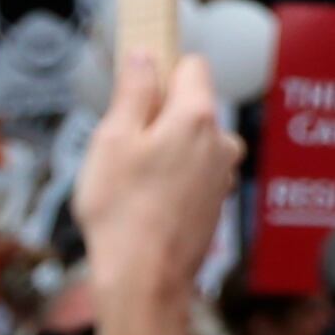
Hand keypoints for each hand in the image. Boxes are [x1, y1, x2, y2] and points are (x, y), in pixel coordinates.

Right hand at [69, 51, 238, 302]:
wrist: (145, 276)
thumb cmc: (123, 211)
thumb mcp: (112, 138)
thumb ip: (132, 92)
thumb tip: (144, 58)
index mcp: (198, 118)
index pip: (192, 65)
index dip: (161, 68)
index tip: (136, 81)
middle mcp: (221, 142)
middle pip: (190, 104)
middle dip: (156, 113)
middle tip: (121, 141)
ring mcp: (222, 173)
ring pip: (189, 139)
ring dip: (162, 146)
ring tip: (130, 175)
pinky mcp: (215, 198)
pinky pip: (192, 168)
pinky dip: (170, 173)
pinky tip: (145, 196)